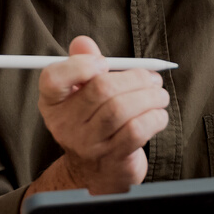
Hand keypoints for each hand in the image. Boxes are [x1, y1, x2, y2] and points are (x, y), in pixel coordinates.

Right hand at [37, 36, 164, 194]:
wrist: (93, 172)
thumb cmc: (91, 122)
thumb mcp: (81, 93)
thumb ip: (82, 64)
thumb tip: (83, 42)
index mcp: (53, 103)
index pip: (53, 79)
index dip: (80, 65)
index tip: (104, 63)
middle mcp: (65, 124)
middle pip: (100, 89)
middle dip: (135, 78)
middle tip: (152, 78)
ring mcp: (88, 144)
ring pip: (121, 109)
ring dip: (150, 96)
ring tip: (159, 95)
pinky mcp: (112, 158)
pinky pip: (137, 130)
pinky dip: (155, 117)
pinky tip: (158, 114)